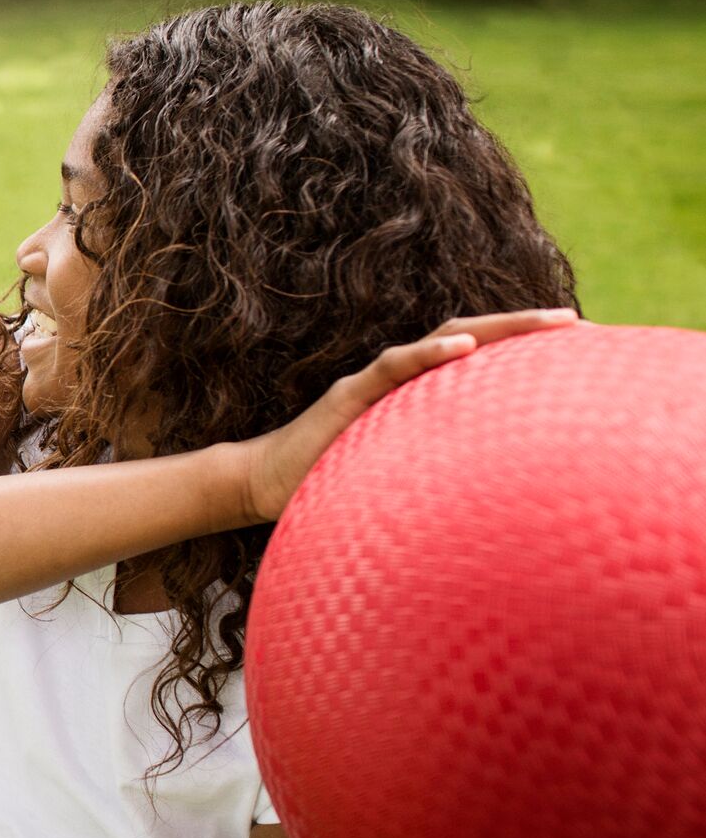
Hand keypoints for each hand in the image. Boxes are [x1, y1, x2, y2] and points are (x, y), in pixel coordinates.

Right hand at [231, 309, 577, 524]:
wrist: (260, 485)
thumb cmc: (326, 490)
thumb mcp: (395, 483)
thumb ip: (435, 481)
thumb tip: (493, 515)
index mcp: (413, 398)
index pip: (475, 362)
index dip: (521, 351)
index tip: (575, 349)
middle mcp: (398, 380)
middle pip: (469, 337)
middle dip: (525, 328)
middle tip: (578, 323)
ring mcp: (372, 383)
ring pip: (442, 338)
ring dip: (495, 328)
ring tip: (544, 322)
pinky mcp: (347, 395)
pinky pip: (392, 367)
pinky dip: (429, 353)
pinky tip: (463, 347)